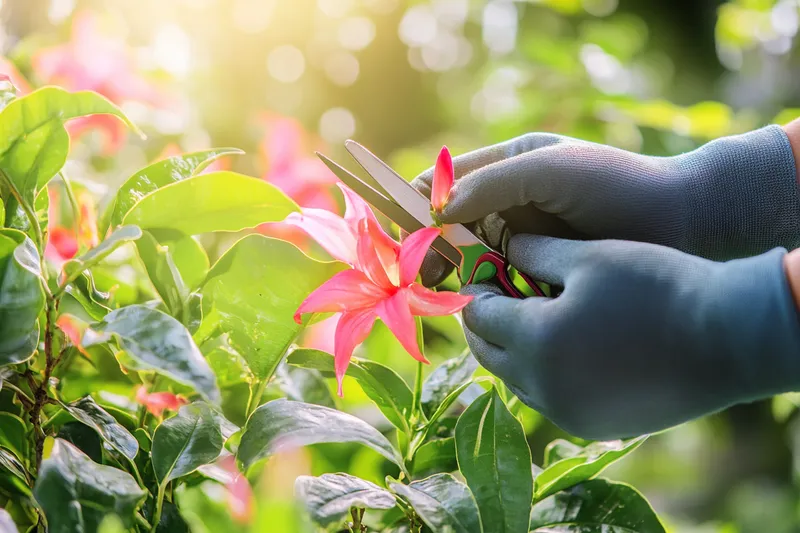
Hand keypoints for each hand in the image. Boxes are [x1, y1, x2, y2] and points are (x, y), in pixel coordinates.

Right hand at [412, 126, 799, 285]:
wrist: (684, 220)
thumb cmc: (616, 183)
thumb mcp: (547, 169)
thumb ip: (489, 183)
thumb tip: (434, 209)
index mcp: (507, 167)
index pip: (443, 183)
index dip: (415, 206)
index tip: (396, 234)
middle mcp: (510, 202)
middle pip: (449, 227)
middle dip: (431, 250)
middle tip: (421, 276)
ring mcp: (525, 237)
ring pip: (470, 259)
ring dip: (456, 276)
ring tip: (450, 294)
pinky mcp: (542, 270)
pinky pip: (499, 282)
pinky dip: (487, 293)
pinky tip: (484, 305)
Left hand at [461, 235, 799, 439]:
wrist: (727, 339)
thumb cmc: (656, 287)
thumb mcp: (590, 257)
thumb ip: (535, 252)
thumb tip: (504, 248)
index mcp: (534, 341)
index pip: (479, 316)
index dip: (476, 290)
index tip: (482, 272)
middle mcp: (542, 386)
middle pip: (488, 354)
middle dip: (485, 323)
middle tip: (494, 296)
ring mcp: (568, 412)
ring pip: (515, 380)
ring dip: (511, 350)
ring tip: (527, 320)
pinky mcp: (592, 425)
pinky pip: (548, 398)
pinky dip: (542, 374)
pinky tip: (562, 349)